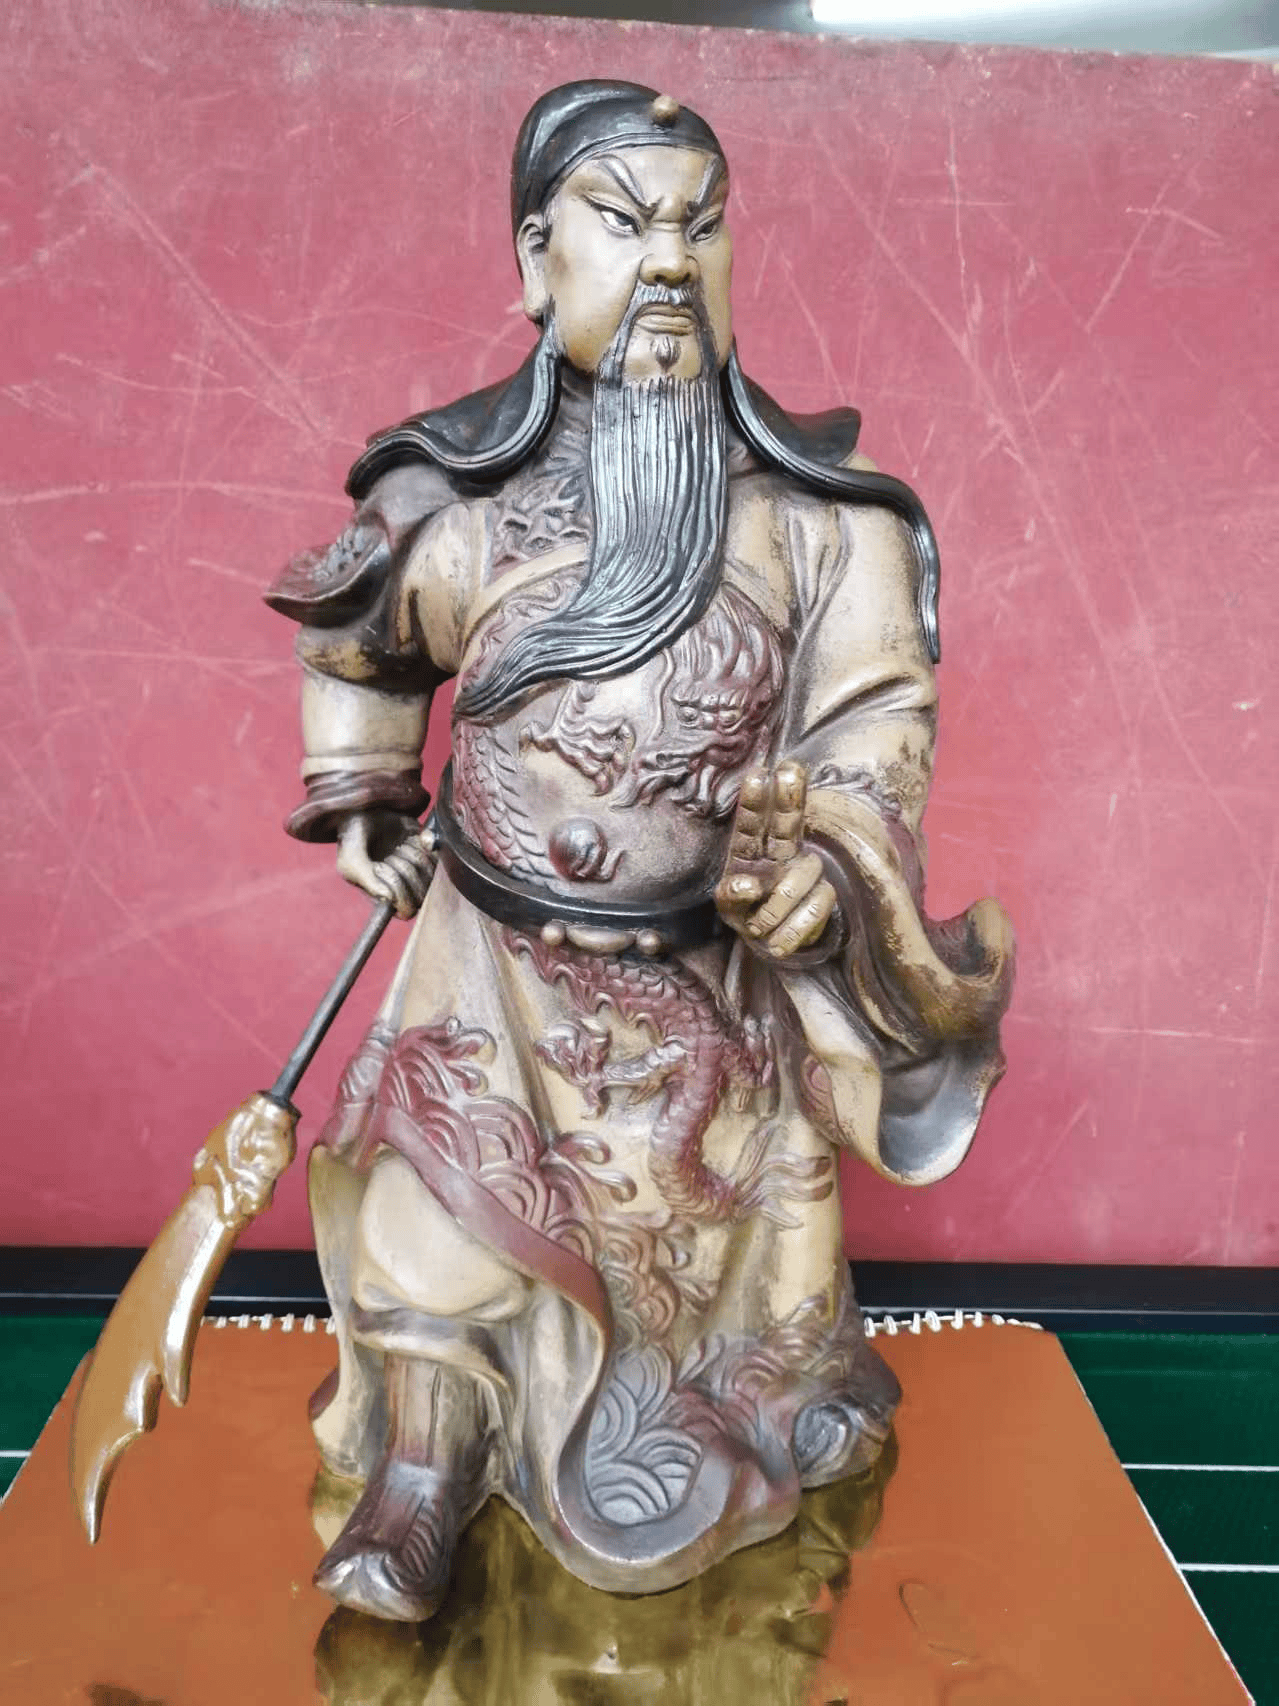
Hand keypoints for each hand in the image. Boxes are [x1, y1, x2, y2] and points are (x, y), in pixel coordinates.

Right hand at [336, 810, 435, 918]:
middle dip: (404, 870)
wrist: (362, 811)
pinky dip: (423, 846)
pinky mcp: (427, 849)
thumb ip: (368, 883)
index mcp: (385, 897)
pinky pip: (437, 856)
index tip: (382, 870)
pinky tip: (408, 839)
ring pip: (429, 874)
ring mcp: (418, 869)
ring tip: (396, 847)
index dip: (399, 891)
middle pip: (420, 893)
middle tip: (388, 856)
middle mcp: (404, 887)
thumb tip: (389, 900)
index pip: (407, 910)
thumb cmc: (352, 840)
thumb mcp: (351, 863)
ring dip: (412, 857)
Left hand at [715, 762, 841, 961]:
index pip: (752, 823)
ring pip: (801, 876)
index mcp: (750, 850)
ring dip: (777, 908)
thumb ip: (732, 894)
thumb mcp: (728, 906)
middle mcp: (779, 853)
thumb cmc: (745, 912)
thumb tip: (749, 883)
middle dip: (789, 797)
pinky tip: (776, 943)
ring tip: (757, 929)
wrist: (773, 940)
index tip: (758, 774)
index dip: (755, 801)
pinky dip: (793, 929)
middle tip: (791, 769)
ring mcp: (803, 871)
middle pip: (788, 822)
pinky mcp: (822, 894)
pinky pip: (815, 906)